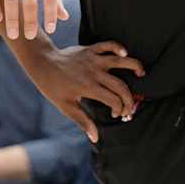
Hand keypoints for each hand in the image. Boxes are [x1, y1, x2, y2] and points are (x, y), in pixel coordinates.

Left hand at [26, 42, 144, 142]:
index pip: (114, 100)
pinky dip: (119, 47)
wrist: (42, 63)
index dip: (119, 109)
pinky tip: (125, 54)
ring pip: (121, 61)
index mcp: (88, 88)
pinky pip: (109, 45)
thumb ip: (82, 121)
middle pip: (121, 86)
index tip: (116, 114)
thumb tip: (95, 138)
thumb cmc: (53, 87)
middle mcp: (94, 73)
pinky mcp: (91, 49)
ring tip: (142, 73)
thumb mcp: (66, 107)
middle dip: (129, 98)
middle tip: (129, 106)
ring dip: (135, 66)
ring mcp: (93, 59)